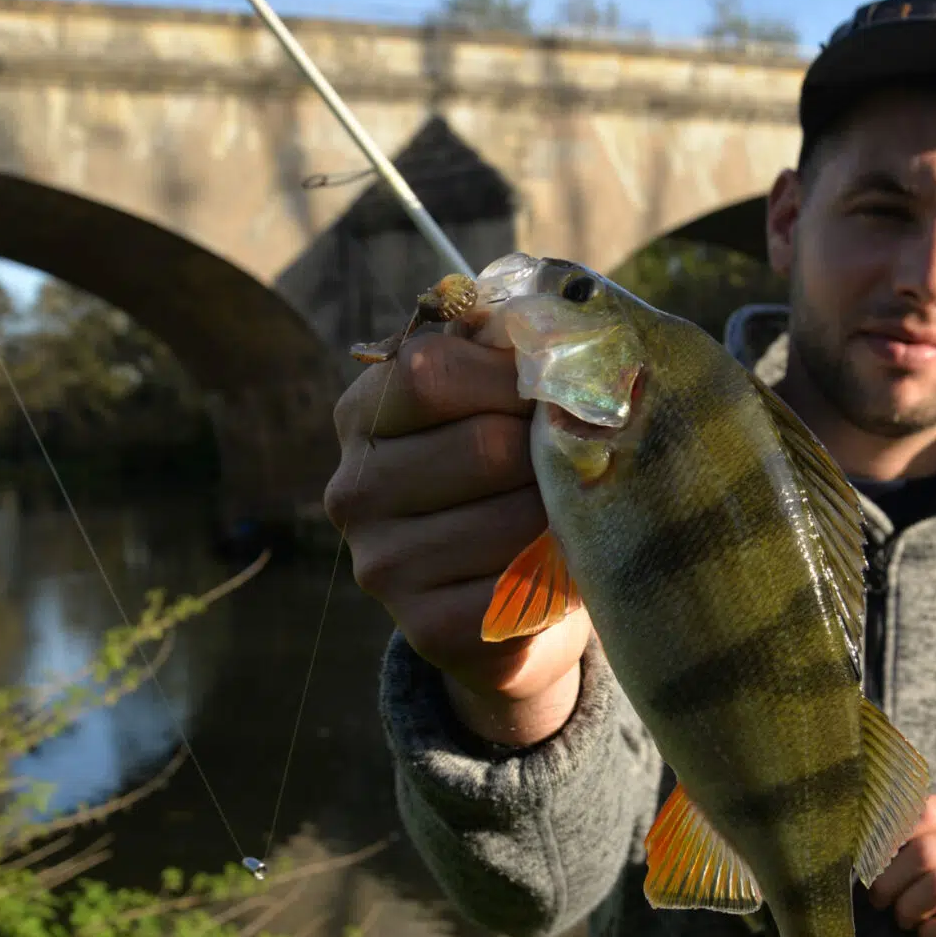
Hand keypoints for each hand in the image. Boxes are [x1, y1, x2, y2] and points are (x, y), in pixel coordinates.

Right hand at [324, 325, 591, 746]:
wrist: (514, 600)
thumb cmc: (513, 474)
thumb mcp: (495, 396)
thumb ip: (506, 345)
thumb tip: (549, 306)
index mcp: (363, 414)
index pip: (432, 370)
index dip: (514, 376)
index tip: (553, 392)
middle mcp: (353, 490)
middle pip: (485, 446)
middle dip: (553, 450)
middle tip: (582, 459)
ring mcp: (382, 566)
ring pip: (515, 519)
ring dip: (567, 514)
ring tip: (576, 512)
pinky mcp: (427, 631)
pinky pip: (523, 589)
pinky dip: (565, 574)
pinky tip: (565, 566)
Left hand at [866, 794, 935, 936]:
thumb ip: (916, 840)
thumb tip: (859, 845)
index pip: (922, 811)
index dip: (885, 837)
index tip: (867, 863)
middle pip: (925, 852)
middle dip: (890, 880)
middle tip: (879, 900)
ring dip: (908, 908)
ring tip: (904, 919)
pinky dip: (930, 935)